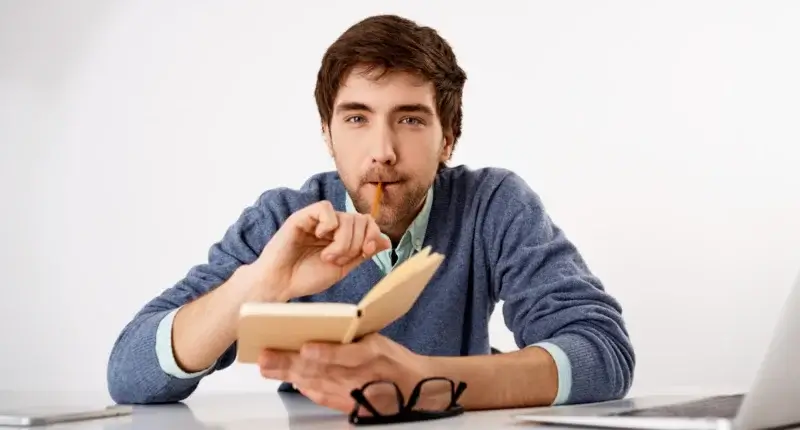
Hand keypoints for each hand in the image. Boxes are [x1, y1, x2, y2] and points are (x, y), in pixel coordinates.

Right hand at [246, 200, 390, 301]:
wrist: (280, 283)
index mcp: (341, 236)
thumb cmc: (306, 277)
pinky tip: (320, 238)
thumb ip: (362, 254)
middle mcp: (331, 225)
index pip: (367, 223)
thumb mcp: (342, 268)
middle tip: (338, 260)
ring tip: (327, 257)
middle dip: (355, 244)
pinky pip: (325, 208)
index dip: (372, 235)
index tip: (366, 253)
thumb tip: (386, 241)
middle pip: (360, 220)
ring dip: (342, 241)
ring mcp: (317, 220)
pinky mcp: (302, 217)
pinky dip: (329, 224)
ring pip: (346, 217)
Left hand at [257, 334, 429, 413]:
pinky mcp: (347, 406)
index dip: (324, 353)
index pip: (345, 355)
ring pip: (315, 383)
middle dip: (290, 364)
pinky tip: (289, 380)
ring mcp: (351, 394)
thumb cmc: (394, 360)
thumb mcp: (377, 340)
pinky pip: (321, 396)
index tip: (305, 348)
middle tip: (266, 357)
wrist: (413, 388)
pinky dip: (304, 388)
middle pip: (320, 371)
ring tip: (268, 367)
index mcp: (371, 355)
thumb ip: (351, 336)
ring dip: (288, 375)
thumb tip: (318, 325)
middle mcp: (359, 377)